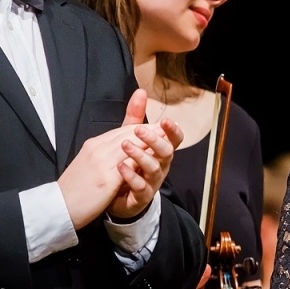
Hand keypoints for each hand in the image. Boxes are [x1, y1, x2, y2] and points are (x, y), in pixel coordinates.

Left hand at [109, 90, 183, 219]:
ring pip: (155, 168)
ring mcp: (152, 182)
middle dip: (155, 140)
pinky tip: (120, 166)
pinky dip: (131, 176)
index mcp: (159, 152)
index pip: (173, 139)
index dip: (172, 131)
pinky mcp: (141, 196)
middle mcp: (160, 166)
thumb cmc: (127, 165)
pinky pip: (141, 187)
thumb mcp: (130, 139)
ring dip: (141, 155)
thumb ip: (135, 117)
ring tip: (125, 145)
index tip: (164, 120)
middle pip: (167, 152)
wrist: (115, 197)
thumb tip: (141, 91)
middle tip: (139, 130)